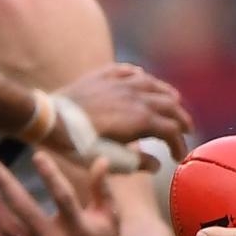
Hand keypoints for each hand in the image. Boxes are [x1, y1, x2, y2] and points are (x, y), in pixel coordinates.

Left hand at [54, 63, 191, 164]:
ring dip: (167, 94)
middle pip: (170, 105)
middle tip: (186, 130)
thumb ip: (136, 163)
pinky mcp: (105, 75)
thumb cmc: (79, 145)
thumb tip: (156, 165)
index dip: (179, 144)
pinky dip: (141, 76)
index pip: (172, 131)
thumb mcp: (110, 161)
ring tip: (174, 101)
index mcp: (142, 119)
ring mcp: (121, 82)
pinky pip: (129, 70)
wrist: (49, 120)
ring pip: (154, 84)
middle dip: (181, 119)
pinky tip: (142, 78)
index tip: (177, 156)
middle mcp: (138, 96)